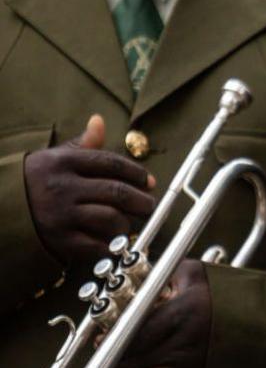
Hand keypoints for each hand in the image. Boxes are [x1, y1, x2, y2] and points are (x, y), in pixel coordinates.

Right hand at [25, 115, 155, 266]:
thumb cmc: (35, 182)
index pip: (112, 163)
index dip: (137, 173)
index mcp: (63, 162)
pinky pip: (96, 245)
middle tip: (149, 205)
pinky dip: (110, 245)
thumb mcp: (54, 158)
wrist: (1, 210)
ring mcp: (60, 215)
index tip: (149, 181)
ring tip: (130, 223)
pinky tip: (113, 241)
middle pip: (117, 192)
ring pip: (111, 219)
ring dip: (127, 224)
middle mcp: (62, 187)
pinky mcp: (58, 240)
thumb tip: (99, 121)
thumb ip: (81, 144)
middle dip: (141, 201)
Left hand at [107, 259, 210, 367]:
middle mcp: (185, 344)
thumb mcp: (201, 275)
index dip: (111, 340)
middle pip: (130, 363)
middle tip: (107, 361)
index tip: (103, 340)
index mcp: (184, 313)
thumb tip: (143, 280)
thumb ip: (170, 275)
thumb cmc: (235, 298)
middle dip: (111, 364)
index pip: (132, 333)